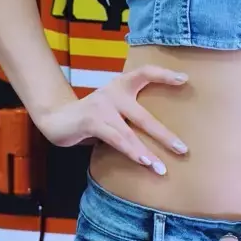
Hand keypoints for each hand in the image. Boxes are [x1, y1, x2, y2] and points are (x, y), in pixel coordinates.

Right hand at [34, 65, 188, 174]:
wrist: (56, 118)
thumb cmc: (92, 116)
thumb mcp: (113, 107)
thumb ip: (131, 113)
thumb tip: (162, 133)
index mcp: (121, 85)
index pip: (145, 73)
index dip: (164, 74)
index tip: (185, 80)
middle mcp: (113, 92)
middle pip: (144, 115)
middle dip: (164, 135)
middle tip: (182, 149)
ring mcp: (101, 107)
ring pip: (130, 132)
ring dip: (148, 152)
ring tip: (162, 167)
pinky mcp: (91, 121)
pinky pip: (115, 139)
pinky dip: (130, 151)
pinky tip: (142, 162)